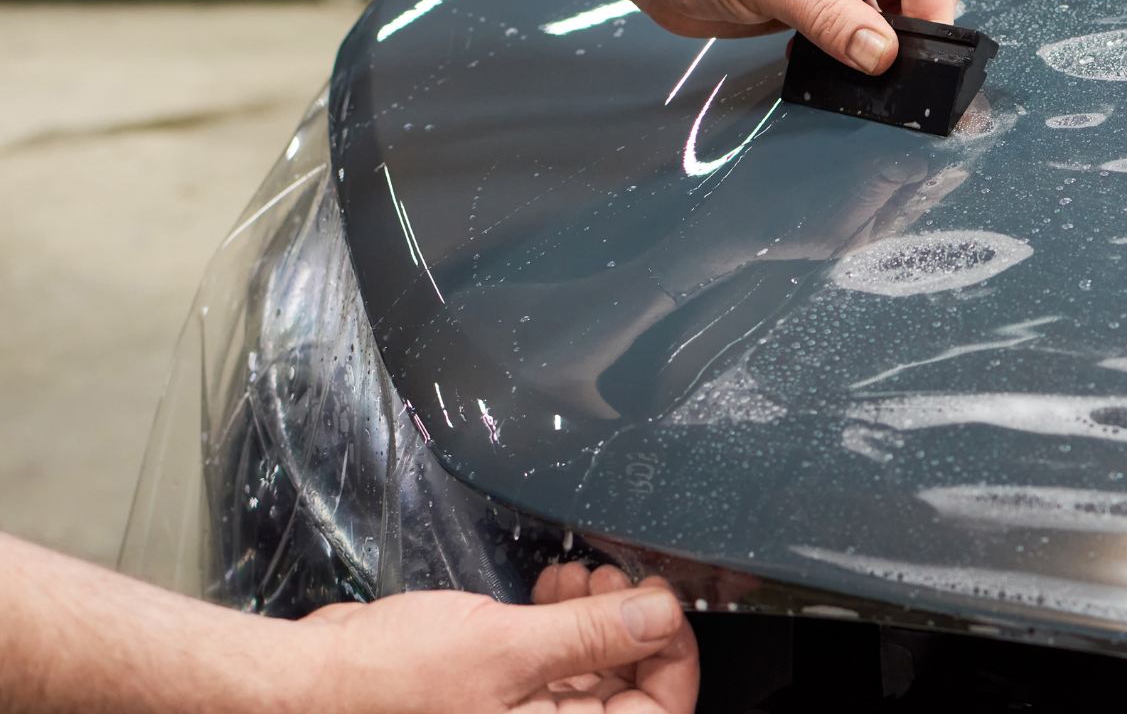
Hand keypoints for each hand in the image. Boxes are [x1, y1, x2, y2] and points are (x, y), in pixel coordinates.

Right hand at [298, 564, 697, 712]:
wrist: (306, 687)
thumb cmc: (384, 688)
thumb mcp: (506, 650)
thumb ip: (591, 633)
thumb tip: (662, 616)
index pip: (657, 713)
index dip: (672, 656)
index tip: (666, 604)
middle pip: (627, 692)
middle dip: (631, 627)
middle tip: (618, 577)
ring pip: (591, 674)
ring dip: (596, 618)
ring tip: (579, 575)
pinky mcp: (494, 696)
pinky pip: (552, 667)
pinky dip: (562, 625)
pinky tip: (552, 589)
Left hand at [620, 0, 965, 74]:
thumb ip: (830, 14)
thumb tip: (884, 54)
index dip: (932, 10)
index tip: (922, 58)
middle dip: (918, 27)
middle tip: (894, 70)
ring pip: (893, 12)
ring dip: (886, 45)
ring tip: (863, 73)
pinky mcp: (815, 0)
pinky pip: (858, 30)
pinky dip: (857, 53)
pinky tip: (832, 65)